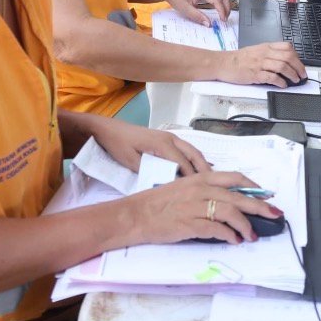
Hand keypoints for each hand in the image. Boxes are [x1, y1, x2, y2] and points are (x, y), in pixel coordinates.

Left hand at [90, 120, 212, 175]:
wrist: (107, 129)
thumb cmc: (117, 144)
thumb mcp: (129, 160)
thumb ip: (147, 170)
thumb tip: (163, 182)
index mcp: (162, 144)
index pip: (183, 162)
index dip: (192, 176)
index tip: (200, 190)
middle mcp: (170, 138)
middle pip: (193, 154)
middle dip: (204, 169)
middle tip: (213, 184)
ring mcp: (169, 136)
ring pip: (192, 150)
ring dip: (201, 163)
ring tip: (210, 178)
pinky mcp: (165, 138)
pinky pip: (185, 148)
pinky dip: (194, 158)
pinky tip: (197, 168)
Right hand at [121, 170, 280, 244]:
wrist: (135, 215)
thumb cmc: (157, 203)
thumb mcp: (183, 188)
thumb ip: (204, 190)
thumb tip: (227, 201)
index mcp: (200, 178)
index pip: (235, 178)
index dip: (253, 186)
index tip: (266, 194)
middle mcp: (201, 189)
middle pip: (239, 196)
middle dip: (260, 206)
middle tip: (274, 214)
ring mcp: (196, 206)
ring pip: (232, 213)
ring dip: (246, 226)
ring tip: (251, 236)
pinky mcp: (190, 224)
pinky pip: (218, 230)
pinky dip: (230, 236)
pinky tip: (234, 241)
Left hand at [167, 0, 230, 22]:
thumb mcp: (185, 9)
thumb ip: (198, 16)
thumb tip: (209, 24)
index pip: (217, 0)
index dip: (222, 11)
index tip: (223, 20)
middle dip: (227, 8)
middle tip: (224, 19)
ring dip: (227, 4)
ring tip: (224, 15)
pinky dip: (223, 1)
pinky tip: (220, 9)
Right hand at [215, 42, 306, 87]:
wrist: (223, 63)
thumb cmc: (239, 59)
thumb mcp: (256, 50)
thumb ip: (270, 53)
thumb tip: (284, 61)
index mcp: (266, 47)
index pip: (287, 47)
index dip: (297, 56)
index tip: (300, 65)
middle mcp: (265, 54)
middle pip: (288, 57)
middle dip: (299, 67)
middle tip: (302, 75)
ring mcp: (260, 64)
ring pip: (282, 66)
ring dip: (292, 75)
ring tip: (295, 81)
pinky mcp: (255, 74)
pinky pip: (272, 77)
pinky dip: (280, 82)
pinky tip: (283, 85)